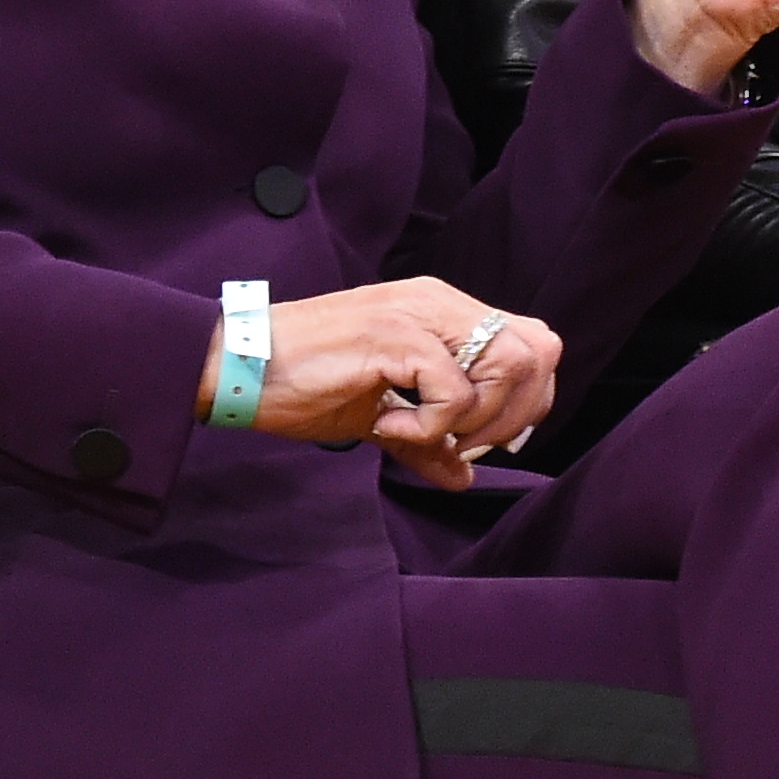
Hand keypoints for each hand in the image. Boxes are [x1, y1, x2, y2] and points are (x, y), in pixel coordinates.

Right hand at [194, 276, 560, 490]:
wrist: (240, 364)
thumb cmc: (304, 383)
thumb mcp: (379, 413)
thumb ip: (428, 439)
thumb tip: (463, 476)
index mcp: (444, 310)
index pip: (534, 343)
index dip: (526, 399)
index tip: (478, 437)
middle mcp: (440, 302)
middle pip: (539, 349)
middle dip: (514, 413)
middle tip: (461, 442)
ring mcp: (419, 315)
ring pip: (508, 365)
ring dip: (476, 418)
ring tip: (421, 432)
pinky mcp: (394, 337)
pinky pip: (453, 393)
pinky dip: (428, 427)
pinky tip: (384, 427)